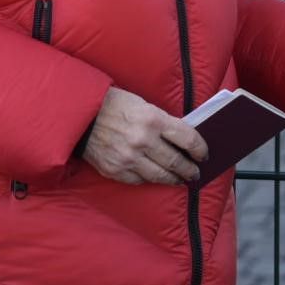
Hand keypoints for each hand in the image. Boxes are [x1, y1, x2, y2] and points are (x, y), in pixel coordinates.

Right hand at [81, 87, 208, 184]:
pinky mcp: (115, 170)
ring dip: (173, 179)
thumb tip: (181, 139)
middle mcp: (143, 141)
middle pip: (176, 161)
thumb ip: (162, 122)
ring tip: (180, 180)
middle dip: (189, 169)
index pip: (187, 138)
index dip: (200, 149)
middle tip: (195, 173)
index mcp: (153, 119)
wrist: (80, 115)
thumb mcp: (142, 105)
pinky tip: (154, 177)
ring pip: (159, 176)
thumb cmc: (113, 104)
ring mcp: (128, 158)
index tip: (204, 154)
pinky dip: (149, 180)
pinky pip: (139, 180)